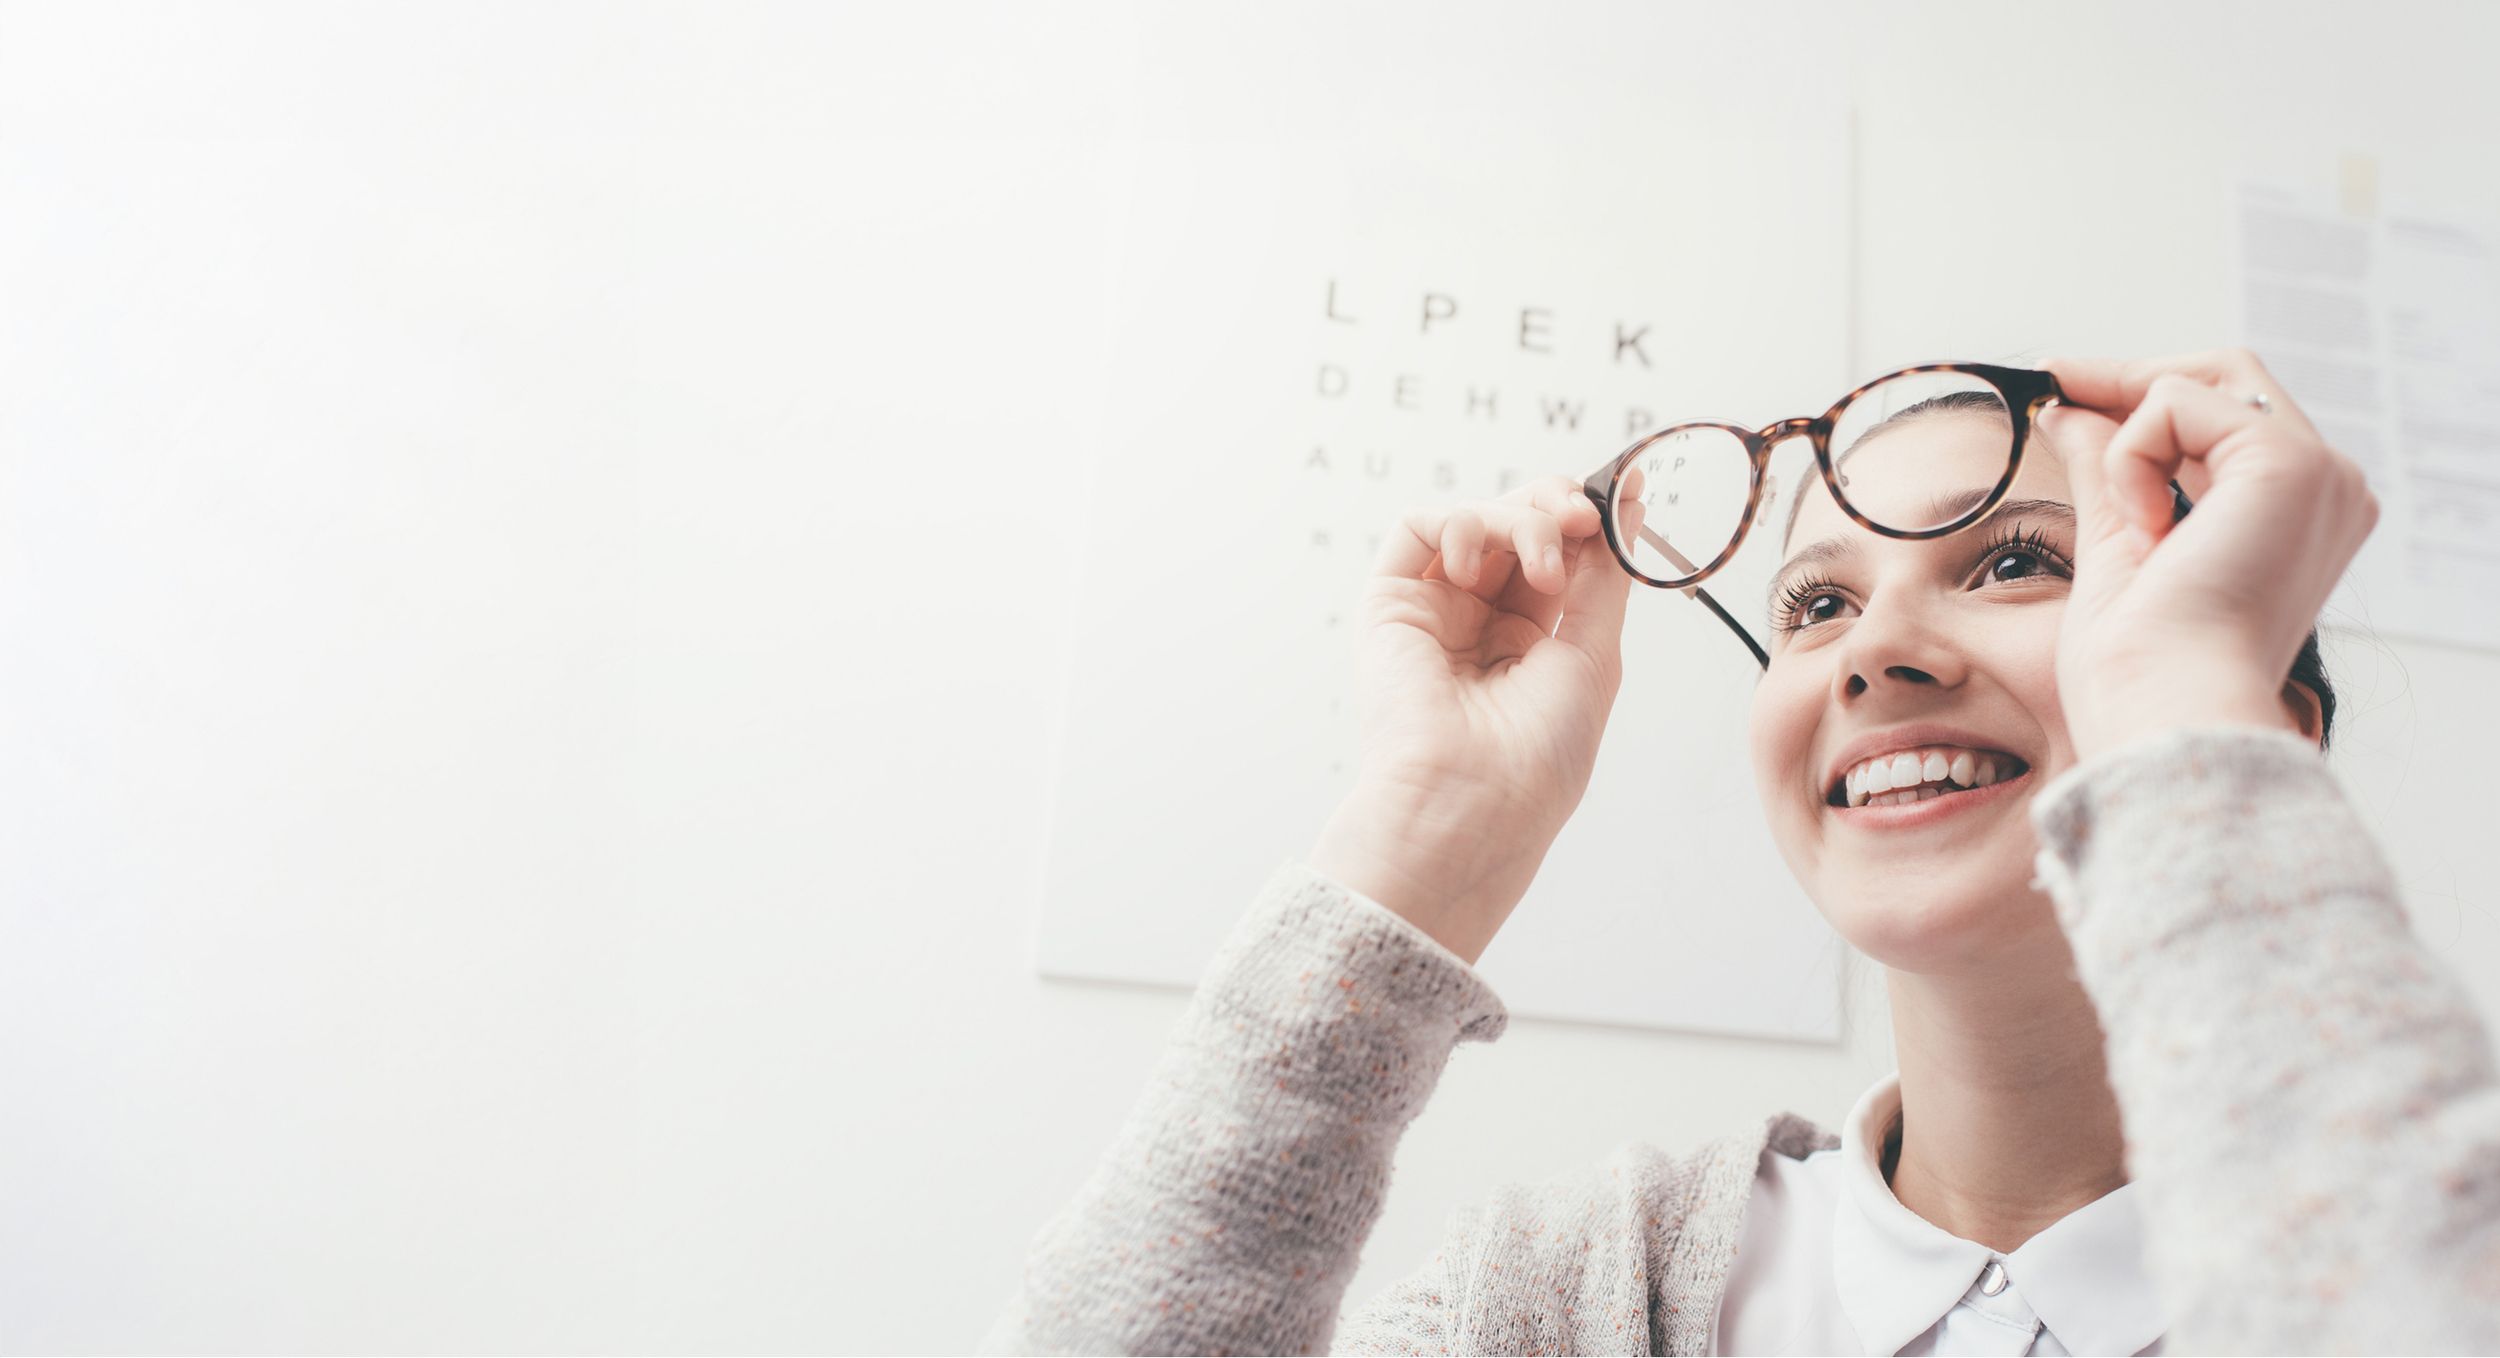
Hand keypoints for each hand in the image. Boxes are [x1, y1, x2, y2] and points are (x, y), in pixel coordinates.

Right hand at [1307, 474, 1634, 962]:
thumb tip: (1631, 504)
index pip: (1560, 555)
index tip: (1623, 494)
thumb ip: (1604, 575)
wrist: (1470, 803)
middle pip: (1517, 527)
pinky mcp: (1389, 605)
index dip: (1588, 520)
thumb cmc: (1536, 756)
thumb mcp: (1593, 653)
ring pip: (1475, 521)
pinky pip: (1416, 529)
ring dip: (1518, 522)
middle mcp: (1480, 624)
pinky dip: (1455, 524)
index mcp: (1531, 644)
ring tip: (1544, 567)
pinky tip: (1474, 565)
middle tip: (1584, 516)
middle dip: (1556, 507)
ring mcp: (1434, 612)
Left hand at [2037, 349, 2378, 761]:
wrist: (2166, 709)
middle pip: (2227, 378)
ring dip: (2130, 442)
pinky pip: (2176, 404)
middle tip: (2054, 380)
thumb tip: (2068, 410)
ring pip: (2198, 383)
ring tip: (2130, 528)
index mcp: (2299, 515)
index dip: (2144, 393)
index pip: (2228, 414)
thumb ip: (2107, 471)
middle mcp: (2328, 488)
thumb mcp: (2118, 544)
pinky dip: (2133, 457)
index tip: (2063, 383)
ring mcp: (2319, 474)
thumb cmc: (2142, 665)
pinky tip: (2147, 531)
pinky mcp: (2290, 465)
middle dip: (2131, 378)